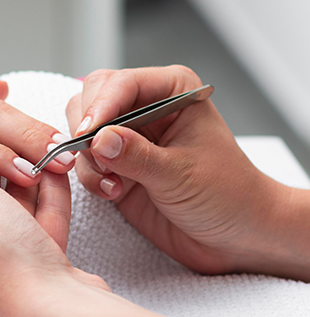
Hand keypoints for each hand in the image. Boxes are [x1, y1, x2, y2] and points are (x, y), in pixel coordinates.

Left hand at [0, 137, 106, 316]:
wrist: (53, 305)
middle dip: (2, 163)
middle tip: (17, 140)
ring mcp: (0, 252)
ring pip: (12, 200)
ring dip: (28, 175)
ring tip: (42, 150)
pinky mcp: (32, 255)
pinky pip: (37, 214)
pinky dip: (47, 193)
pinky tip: (56, 170)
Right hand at [66, 66, 291, 275]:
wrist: (233, 233)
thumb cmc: (226, 194)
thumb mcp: (181, 174)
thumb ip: (137, 156)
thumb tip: (98, 139)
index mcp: (172, 91)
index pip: (122, 83)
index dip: (101, 106)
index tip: (88, 134)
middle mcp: (147, 107)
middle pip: (93, 98)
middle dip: (88, 130)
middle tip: (99, 160)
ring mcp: (129, 136)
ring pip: (82, 129)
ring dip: (87, 158)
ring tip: (113, 183)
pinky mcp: (117, 164)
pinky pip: (85, 161)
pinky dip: (90, 177)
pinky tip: (114, 192)